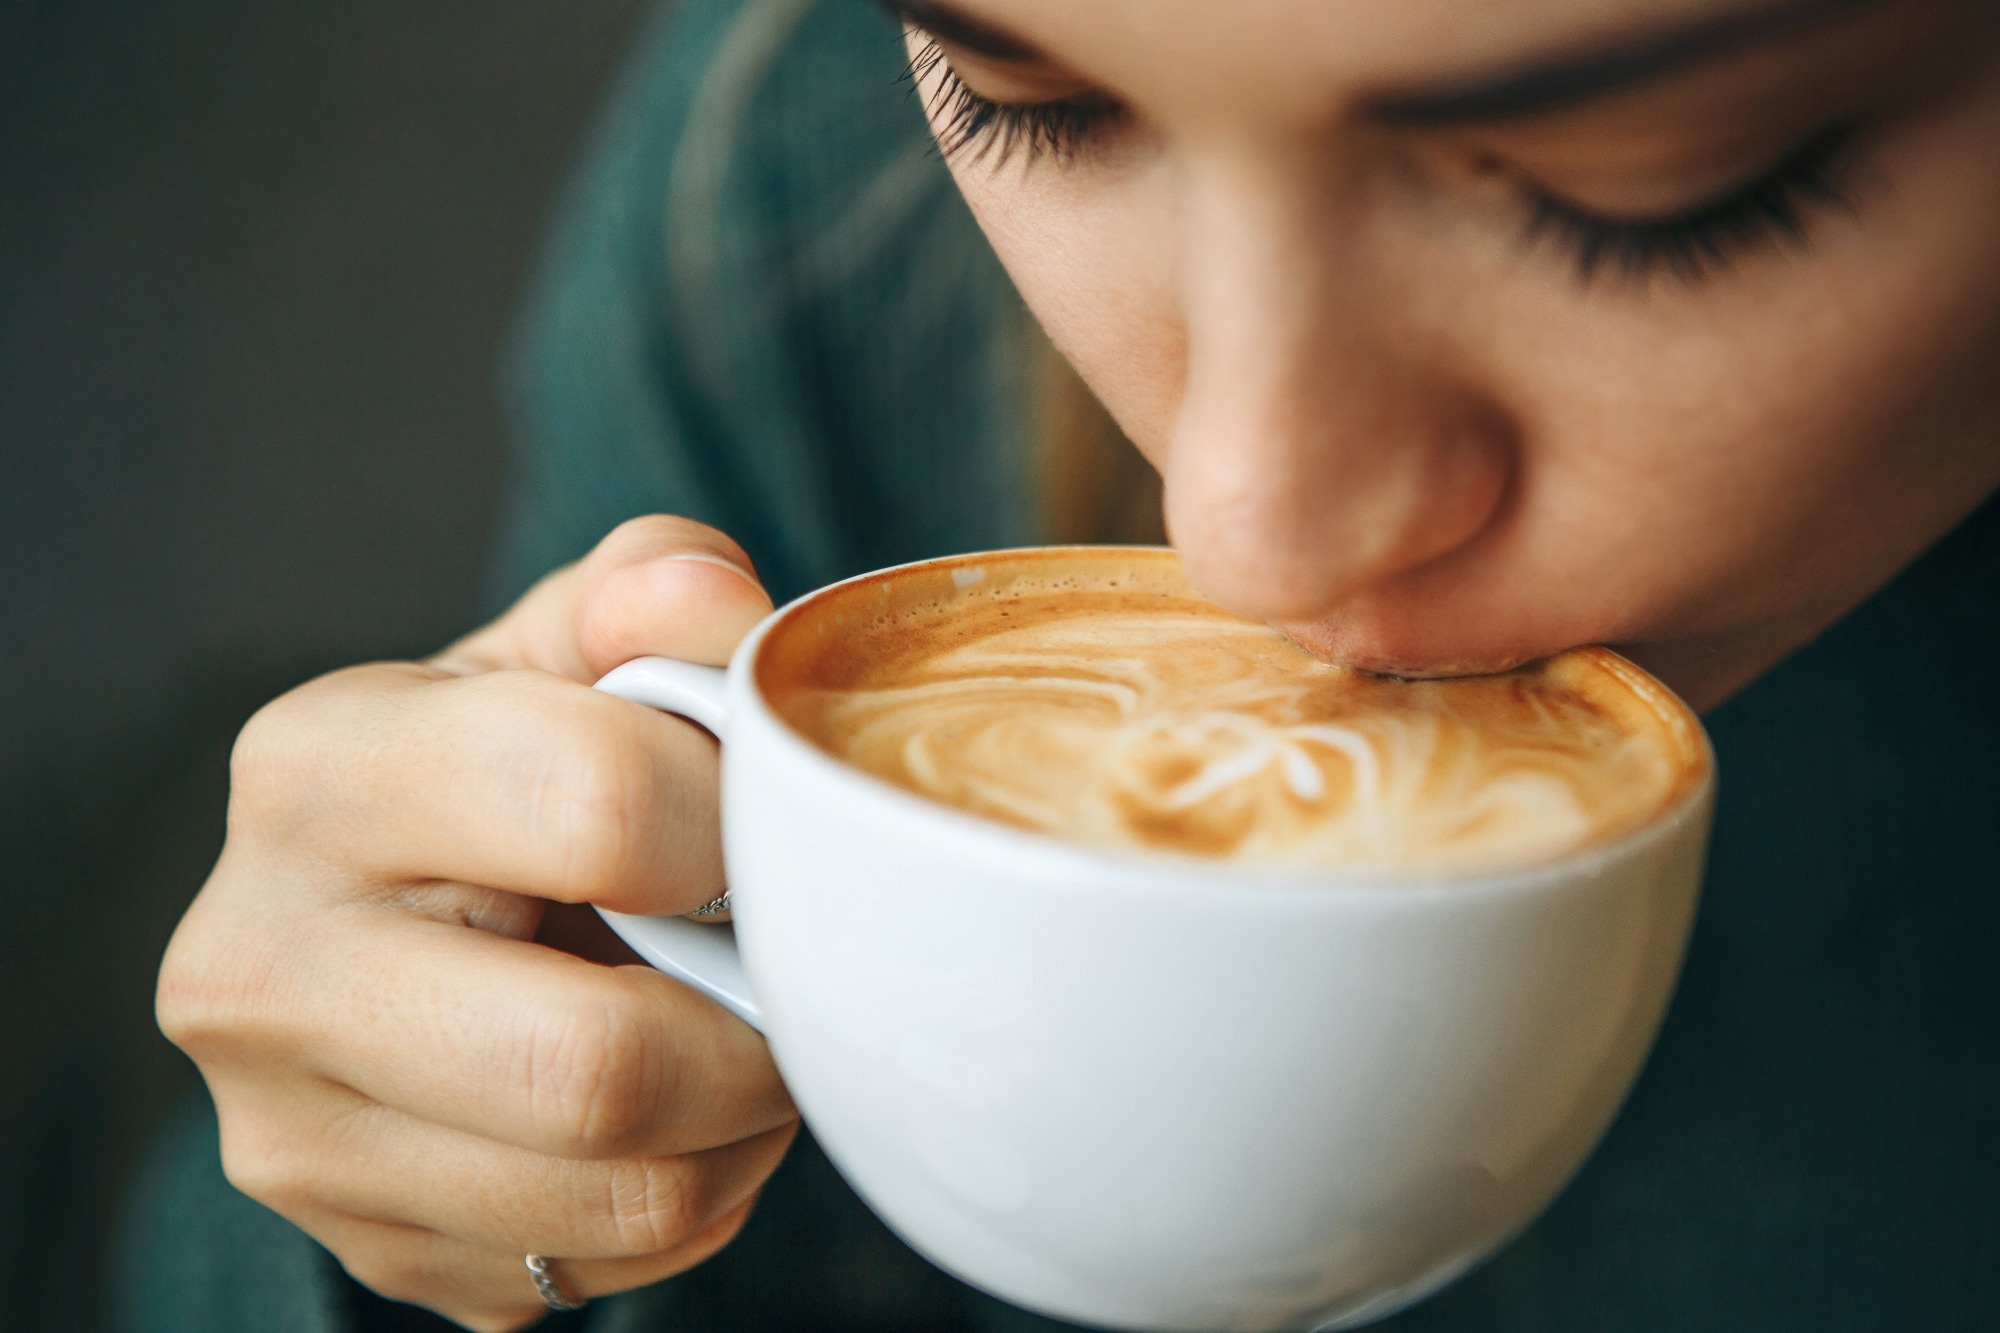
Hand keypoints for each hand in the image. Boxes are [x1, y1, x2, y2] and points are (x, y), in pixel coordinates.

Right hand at [157, 517, 797, 1330]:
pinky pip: (601, 1269)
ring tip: (738, 1037)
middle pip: (594, 1068)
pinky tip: (672, 1115)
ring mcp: (292, 1135)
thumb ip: (650, 592)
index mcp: (316, 770)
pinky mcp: (361, 1242)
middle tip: (784, 974)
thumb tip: (713, 608)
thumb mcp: (565, 646)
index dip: (740, 824)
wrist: (391, 911)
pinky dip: (690, 1198)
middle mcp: (259, 965)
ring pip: (619, 1196)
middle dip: (753, 1031)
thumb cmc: (508, 763)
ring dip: (740, 1127)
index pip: (597, 807)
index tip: (764, 829)